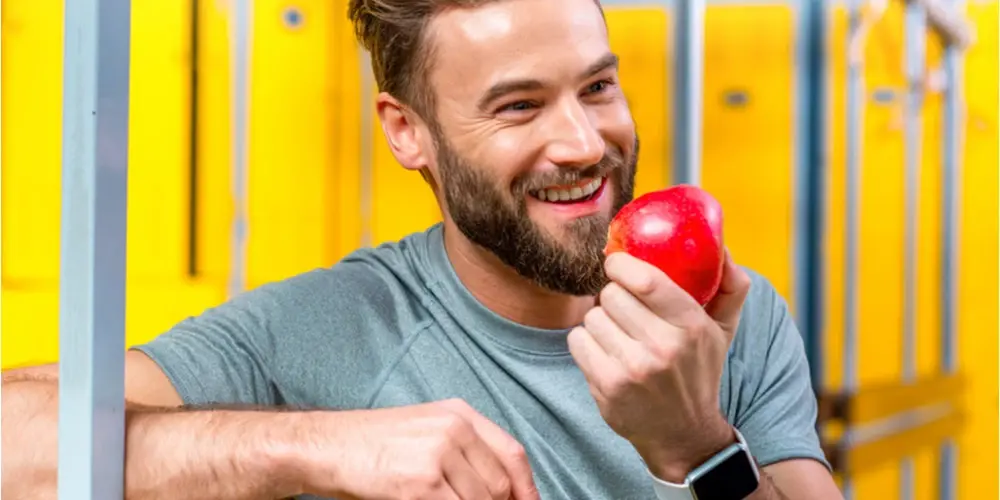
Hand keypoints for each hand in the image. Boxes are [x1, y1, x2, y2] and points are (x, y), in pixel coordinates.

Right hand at [292, 398, 539, 499]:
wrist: (327, 446)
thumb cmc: (373, 445)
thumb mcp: (425, 430)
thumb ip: (464, 452)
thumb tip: (500, 491)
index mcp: (459, 414)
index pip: (512, 454)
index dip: (527, 489)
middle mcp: (453, 429)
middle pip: (499, 486)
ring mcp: (437, 456)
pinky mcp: (420, 485)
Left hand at [567, 250, 751, 482]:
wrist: (682, 434)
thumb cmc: (698, 372)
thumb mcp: (722, 331)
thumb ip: (731, 287)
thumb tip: (724, 249)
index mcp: (692, 326)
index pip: (646, 280)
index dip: (622, 264)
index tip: (616, 263)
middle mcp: (663, 347)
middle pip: (612, 295)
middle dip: (613, 296)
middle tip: (623, 309)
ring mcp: (633, 369)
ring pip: (592, 317)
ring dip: (599, 322)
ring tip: (618, 336)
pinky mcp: (608, 386)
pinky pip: (577, 341)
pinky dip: (586, 343)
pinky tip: (604, 353)